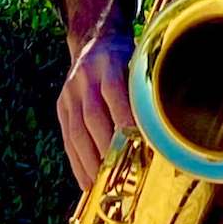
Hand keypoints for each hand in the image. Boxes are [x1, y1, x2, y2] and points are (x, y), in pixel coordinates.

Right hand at [57, 31, 133, 189]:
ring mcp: (70, 91)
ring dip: (89, 160)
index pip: (113, 88)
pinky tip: (86, 181)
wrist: (93, 40)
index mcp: (108, 61)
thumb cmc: (126, 59)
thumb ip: (142, 91)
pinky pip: (67, 137)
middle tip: (119, 172)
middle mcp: (85, 76)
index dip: (122, 114)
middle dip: (105, 146)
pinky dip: (77, 162)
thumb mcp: (137, 62)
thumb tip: (160, 132)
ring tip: (101, 183)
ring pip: (76, 129)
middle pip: (92, 114)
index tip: (135, 140)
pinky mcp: (62, 105)